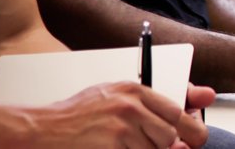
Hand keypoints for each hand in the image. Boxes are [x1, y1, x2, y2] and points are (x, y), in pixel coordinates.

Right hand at [23, 80, 209, 148]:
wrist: (41, 129)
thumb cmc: (77, 116)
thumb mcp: (112, 97)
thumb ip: (147, 104)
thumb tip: (191, 112)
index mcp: (134, 91)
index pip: (177, 110)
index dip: (189, 126)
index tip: (192, 138)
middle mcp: (130, 106)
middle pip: (171, 134)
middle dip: (171, 146)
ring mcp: (121, 128)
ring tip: (123, 146)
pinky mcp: (112, 146)